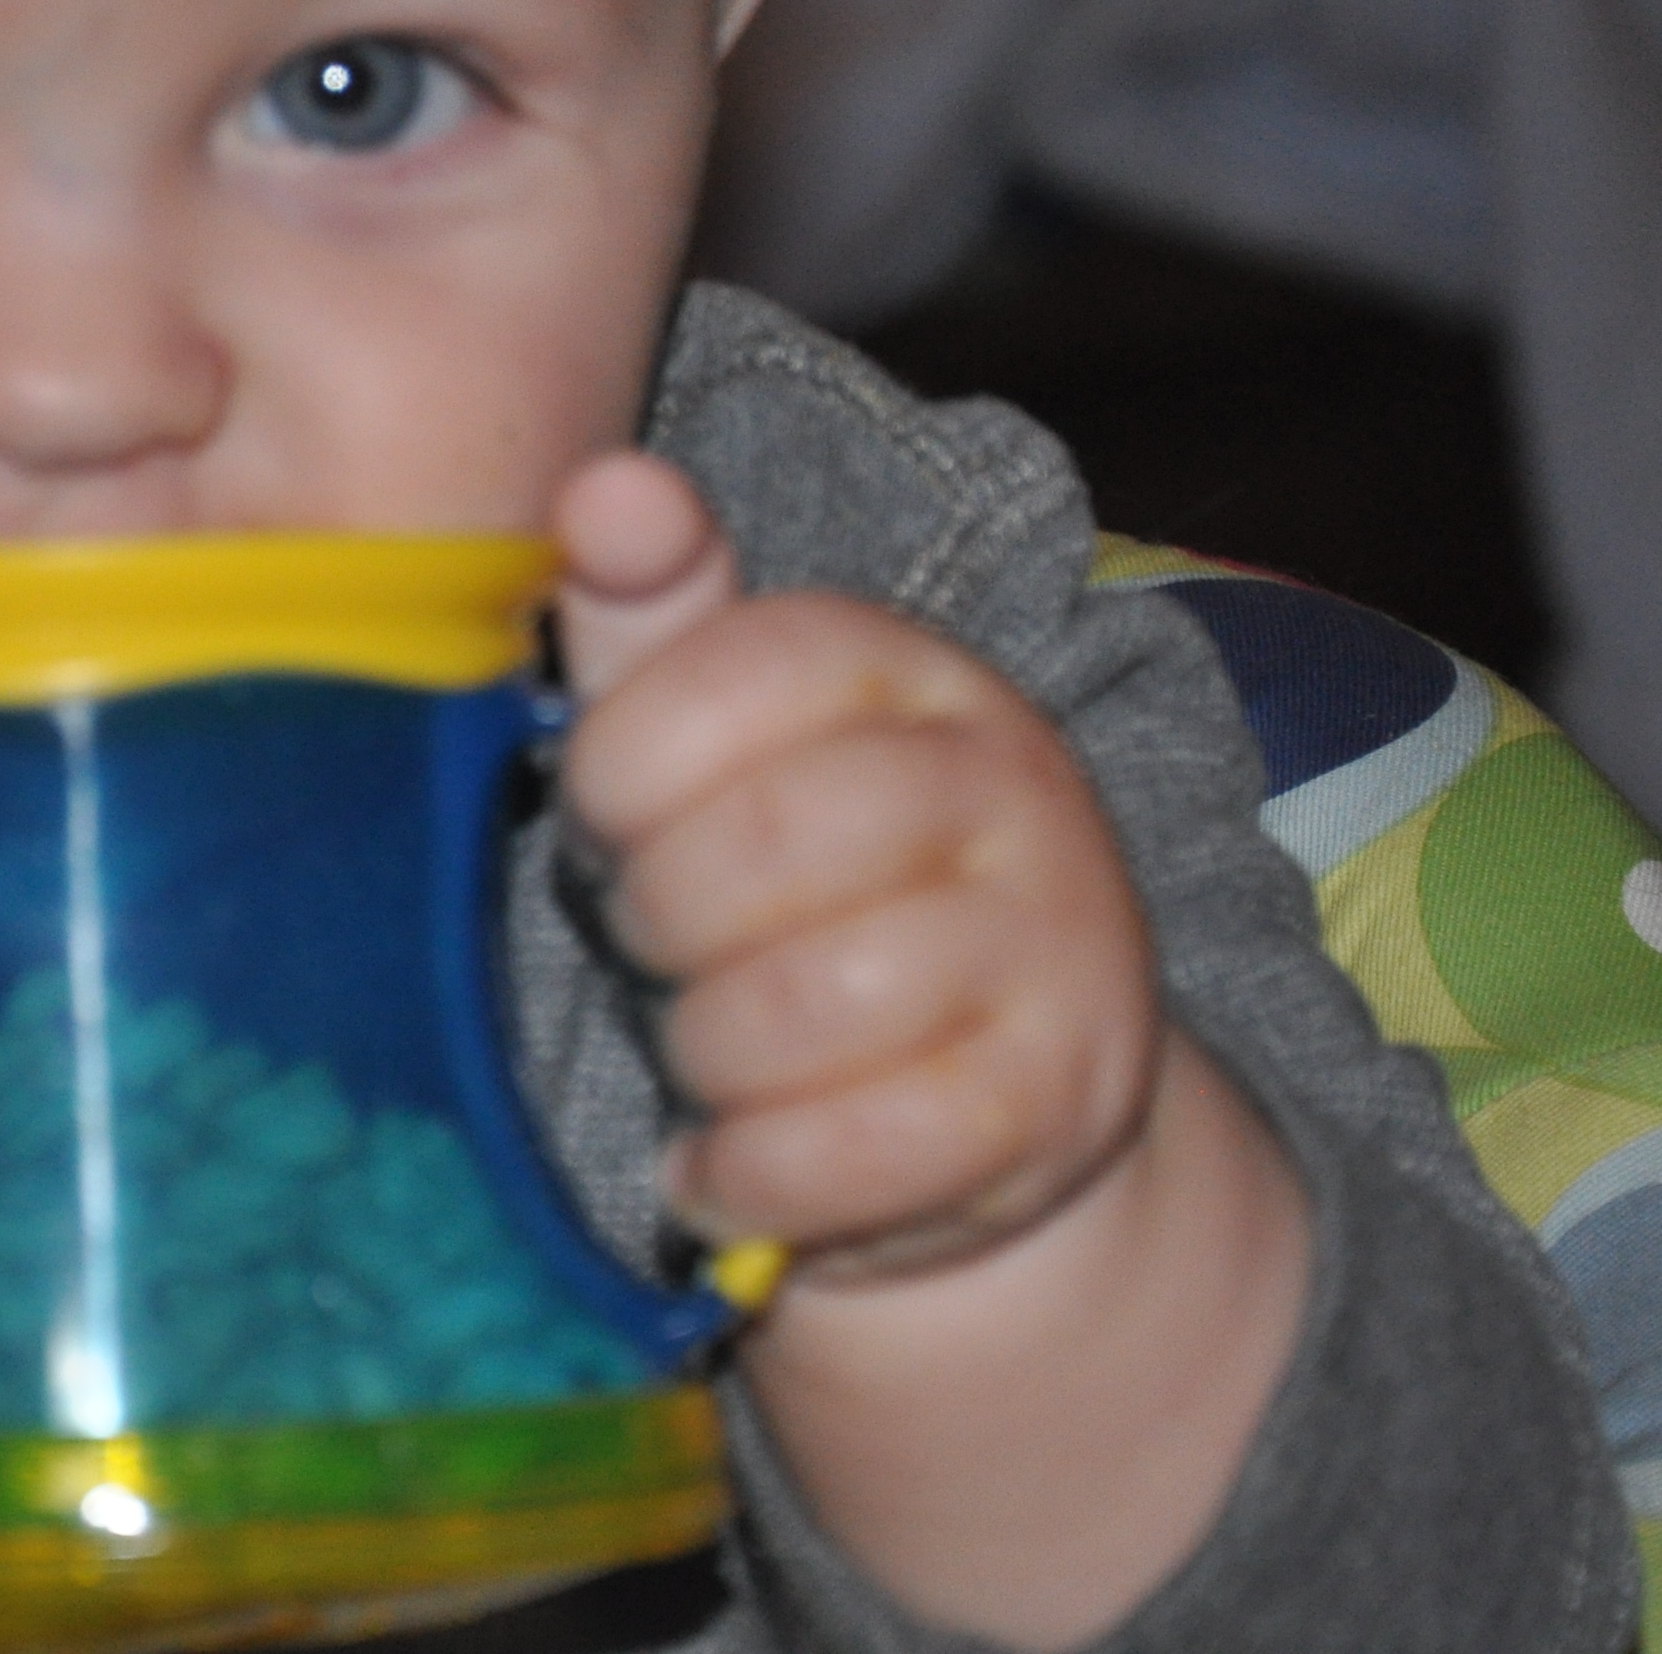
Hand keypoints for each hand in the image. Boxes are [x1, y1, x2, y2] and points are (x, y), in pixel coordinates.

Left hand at [551, 451, 1161, 1285]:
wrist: (993, 1089)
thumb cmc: (800, 882)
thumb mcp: (721, 736)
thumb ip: (652, 615)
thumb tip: (603, 486)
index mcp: (908, 665)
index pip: (741, 668)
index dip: (626, 763)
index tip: (608, 816)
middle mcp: (1008, 781)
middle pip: (760, 846)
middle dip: (657, 921)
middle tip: (656, 949)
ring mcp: (1053, 943)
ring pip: (803, 1008)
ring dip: (703, 1056)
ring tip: (701, 1055)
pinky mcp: (1058, 1103)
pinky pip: (858, 1152)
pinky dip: (752, 1176)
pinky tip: (725, 1164)